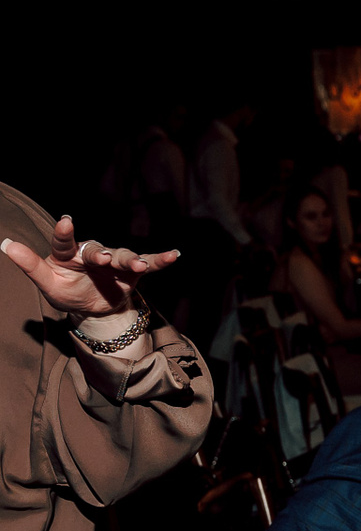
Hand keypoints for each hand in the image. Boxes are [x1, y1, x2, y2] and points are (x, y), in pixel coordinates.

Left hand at [0, 215, 180, 316]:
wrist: (93, 310)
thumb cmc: (67, 293)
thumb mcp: (48, 284)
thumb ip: (31, 266)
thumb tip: (6, 244)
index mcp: (68, 255)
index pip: (64, 242)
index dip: (66, 232)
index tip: (67, 221)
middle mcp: (93, 252)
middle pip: (98, 250)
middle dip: (102, 255)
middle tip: (103, 260)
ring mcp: (114, 261)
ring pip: (124, 256)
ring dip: (131, 260)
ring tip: (139, 267)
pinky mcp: (133, 271)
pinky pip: (148, 263)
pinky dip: (160, 259)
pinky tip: (173, 255)